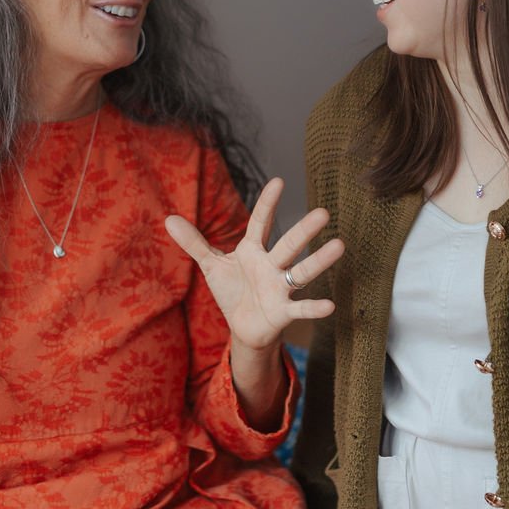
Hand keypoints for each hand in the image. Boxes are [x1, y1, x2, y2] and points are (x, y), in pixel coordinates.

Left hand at [165, 176, 342, 351]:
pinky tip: (330, 305)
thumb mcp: (212, 265)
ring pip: (302, 271)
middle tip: (323, 212)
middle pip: (288, 245)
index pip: (260, 223)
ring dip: (319, 261)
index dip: (267, 203)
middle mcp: (271, 265)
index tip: (278, 181)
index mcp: (252, 251)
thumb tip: (168, 219)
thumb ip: (194, 243)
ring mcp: (280, 288)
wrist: (244, 327)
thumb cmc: (233, 291)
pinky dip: (313, 307)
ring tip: (340, 246)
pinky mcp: (284, 312)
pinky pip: (300, 308)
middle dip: (304, 230)